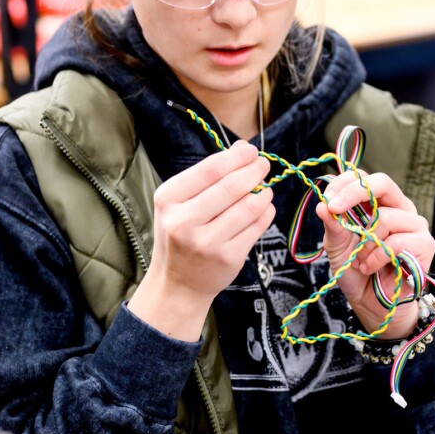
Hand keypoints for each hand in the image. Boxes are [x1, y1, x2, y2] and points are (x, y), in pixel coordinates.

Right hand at [129, 141, 274, 340]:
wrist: (177, 284)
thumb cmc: (180, 235)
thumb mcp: (181, 202)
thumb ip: (209, 174)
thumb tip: (241, 149)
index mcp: (168, 200)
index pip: (210, 169)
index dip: (236, 158)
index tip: (250, 152)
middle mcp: (184, 221)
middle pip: (231, 186)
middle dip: (254, 170)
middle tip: (263, 165)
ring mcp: (207, 243)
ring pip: (249, 206)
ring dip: (263, 193)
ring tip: (263, 190)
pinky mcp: (228, 258)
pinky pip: (257, 227)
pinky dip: (266, 212)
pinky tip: (263, 208)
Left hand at [315, 171, 434, 341]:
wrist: (372, 302)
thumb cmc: (356, 269)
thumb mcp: (337, 246)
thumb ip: (333, 225)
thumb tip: (322, 205)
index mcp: (378, 202)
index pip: (365, 177)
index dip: (344, 183)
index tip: (327, 200)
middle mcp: (399, 208)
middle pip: (383, 182)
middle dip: (354, 194)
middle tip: (335, 209)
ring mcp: (414, 224)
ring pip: (387, 217)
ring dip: (366, 242)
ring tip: (360, 260)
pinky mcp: (425, 244)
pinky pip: (398, 241)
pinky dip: (378, 256)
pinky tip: (370, 267)